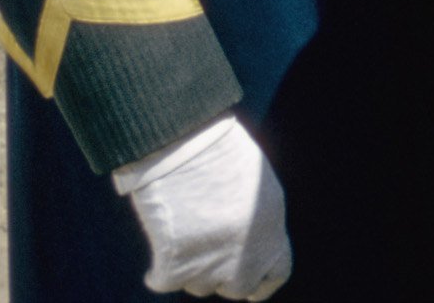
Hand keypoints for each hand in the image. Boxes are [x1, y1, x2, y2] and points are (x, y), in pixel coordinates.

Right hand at [116, 116, 290, 299]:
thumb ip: (258, 224)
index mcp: (271, 235)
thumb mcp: (257, 188)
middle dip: (225, 277)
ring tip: (187, 236)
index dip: (261, 282)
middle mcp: (245, 259)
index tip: (251, 288)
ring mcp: (210, 267)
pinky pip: (163, 282)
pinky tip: (158, 261)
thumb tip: (247, 249)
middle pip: (237, 288)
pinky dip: (158, 273)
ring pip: (200, 285)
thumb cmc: (223, 156)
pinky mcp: (174, 267)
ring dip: (193, 269)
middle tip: (211, 258)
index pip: (275, 275)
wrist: (188, 146)